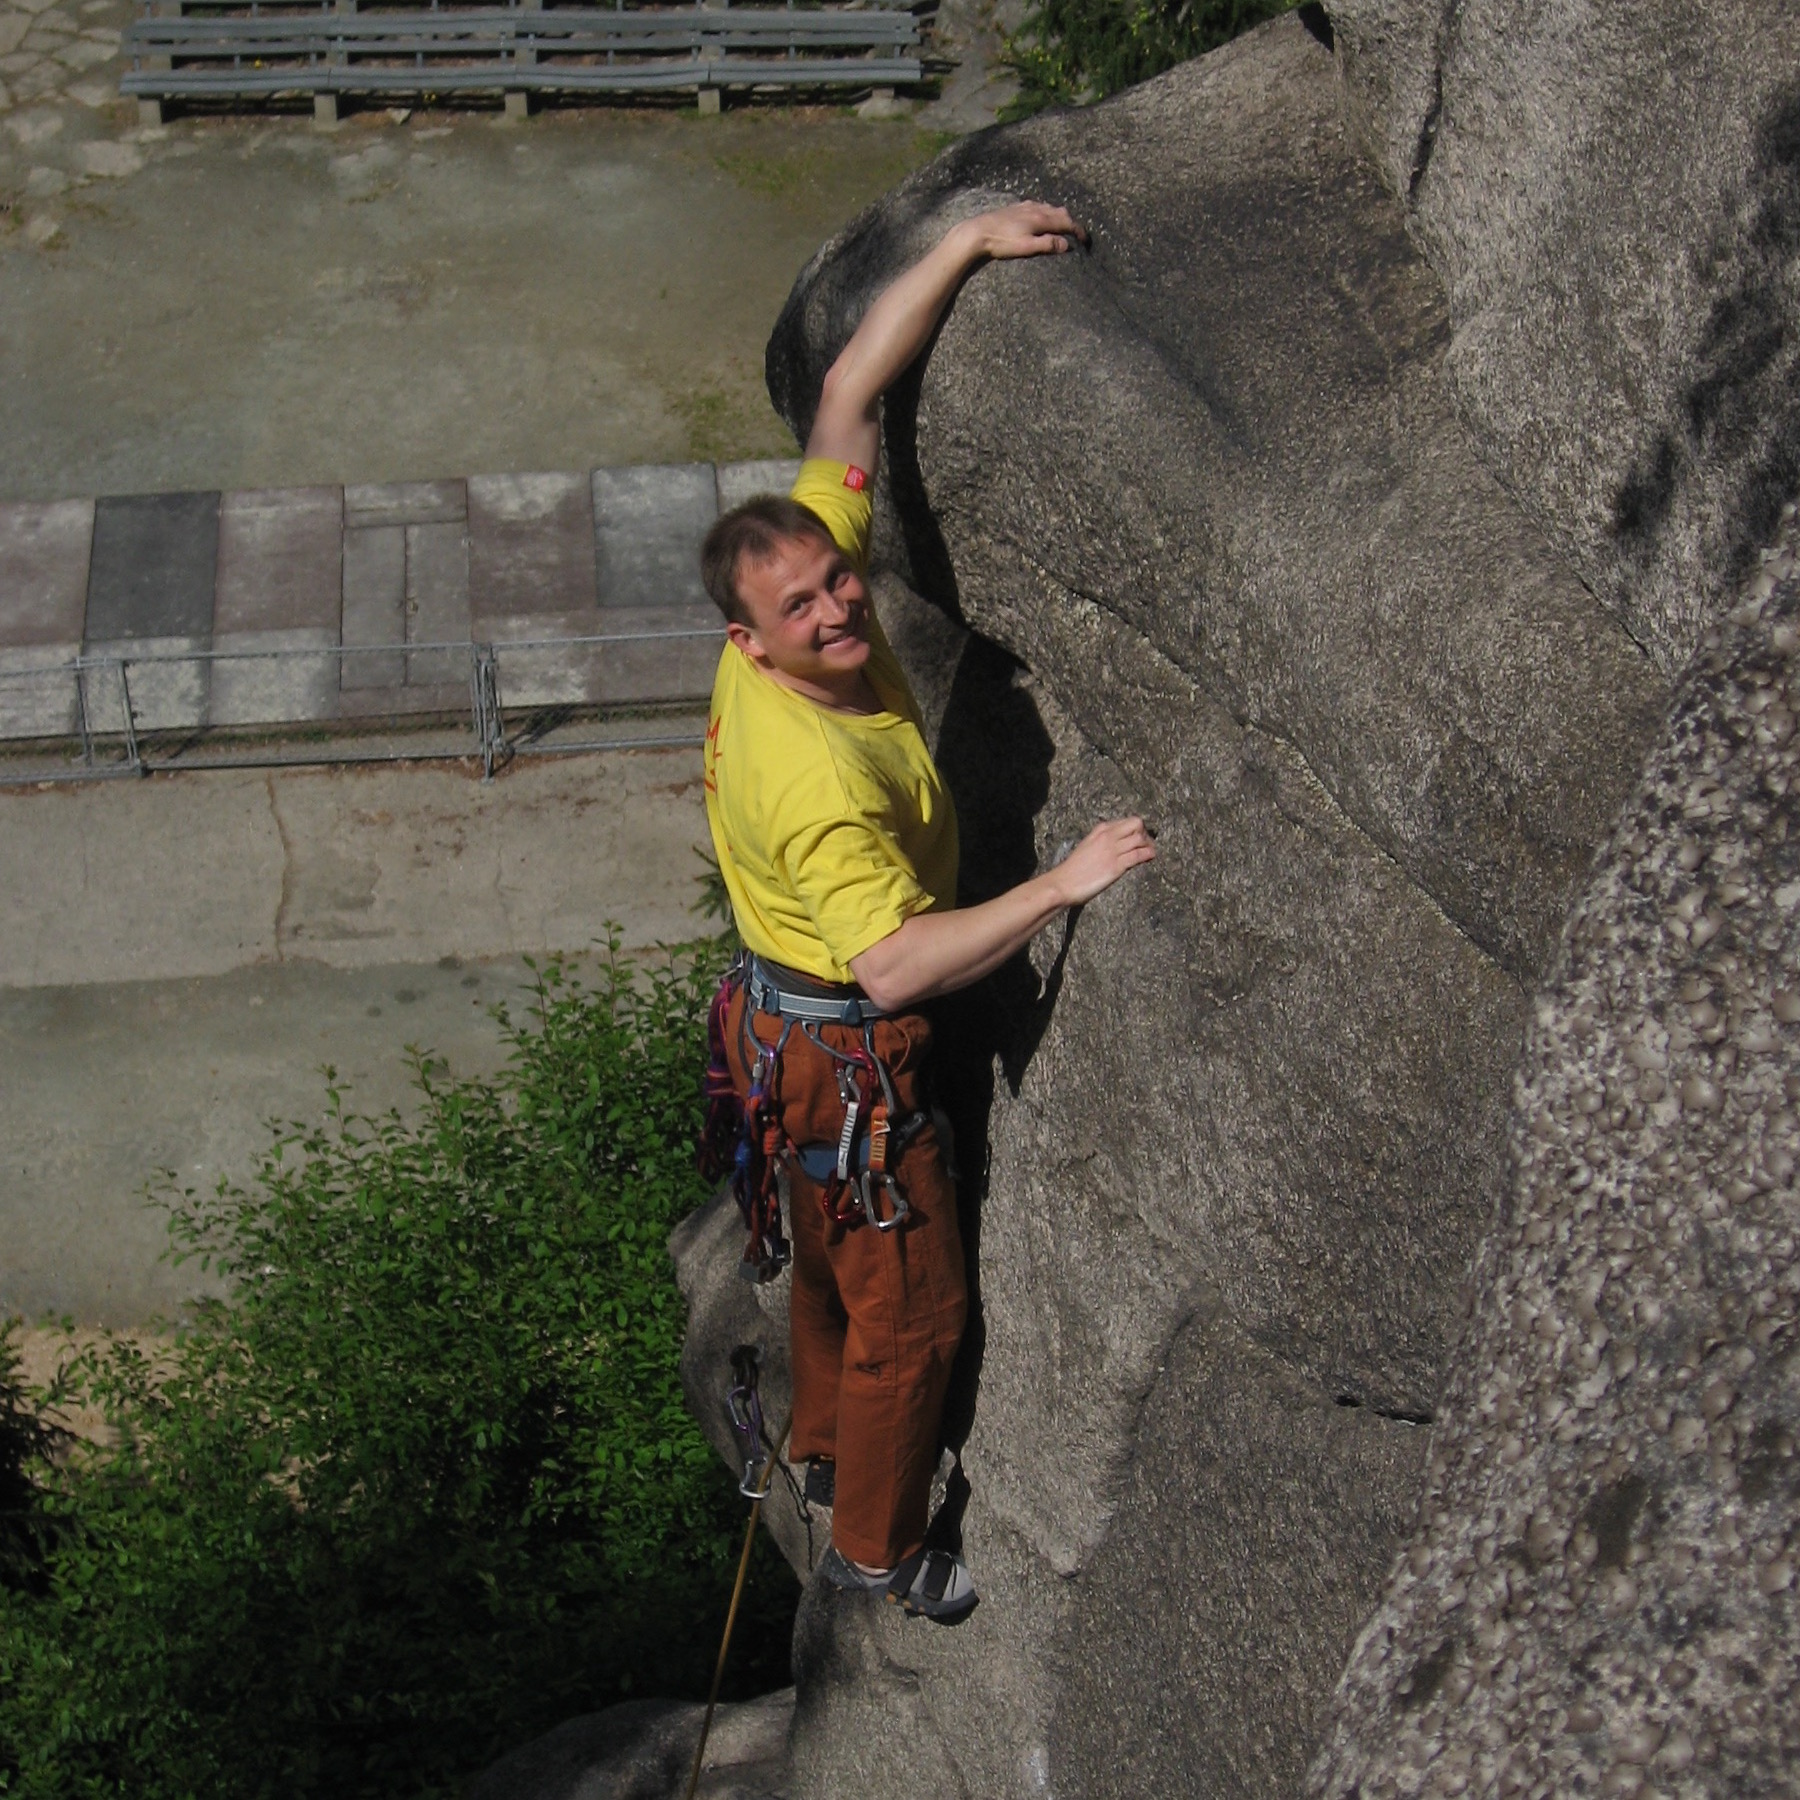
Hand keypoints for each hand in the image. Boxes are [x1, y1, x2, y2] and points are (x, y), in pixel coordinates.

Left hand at [962, 202, 1086, 262]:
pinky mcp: (1016, 207)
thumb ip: (1047, 244)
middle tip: (1076, 234)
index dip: (1078, 231)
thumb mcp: (1026, 247)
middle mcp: (1035, 208)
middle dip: (1071, 222)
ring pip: (1049, 207)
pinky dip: (1046, 211)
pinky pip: (1037, 205)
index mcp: (1040, 218)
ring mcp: (1025, 206)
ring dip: (1059, 216)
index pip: (1067, 222)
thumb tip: (1067, 244)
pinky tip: (1041, 216)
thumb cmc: (1001, 242)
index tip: (1085, 240)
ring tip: (1062, 226)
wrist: (978, 231)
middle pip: (1060, 212)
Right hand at [1048, 817, 1156, 906]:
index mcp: (1100, 830)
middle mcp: (1107, 836)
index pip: (1126, 821)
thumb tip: (1117, 844)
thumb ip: (1102, 841)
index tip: (1140, 837)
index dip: (1137, 829)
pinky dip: (1148, 855)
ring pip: (1140, 839)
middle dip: (1145, 833)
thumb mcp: (1087, 846)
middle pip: (1136, 824)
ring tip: (1150, 852)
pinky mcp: (1116, 865)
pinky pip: (1139, 855)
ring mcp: (1112, 850)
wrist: (1063, 883)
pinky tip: (1150, 858)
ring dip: (1149, 845)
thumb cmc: (1073, 869)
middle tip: (1146, 844)